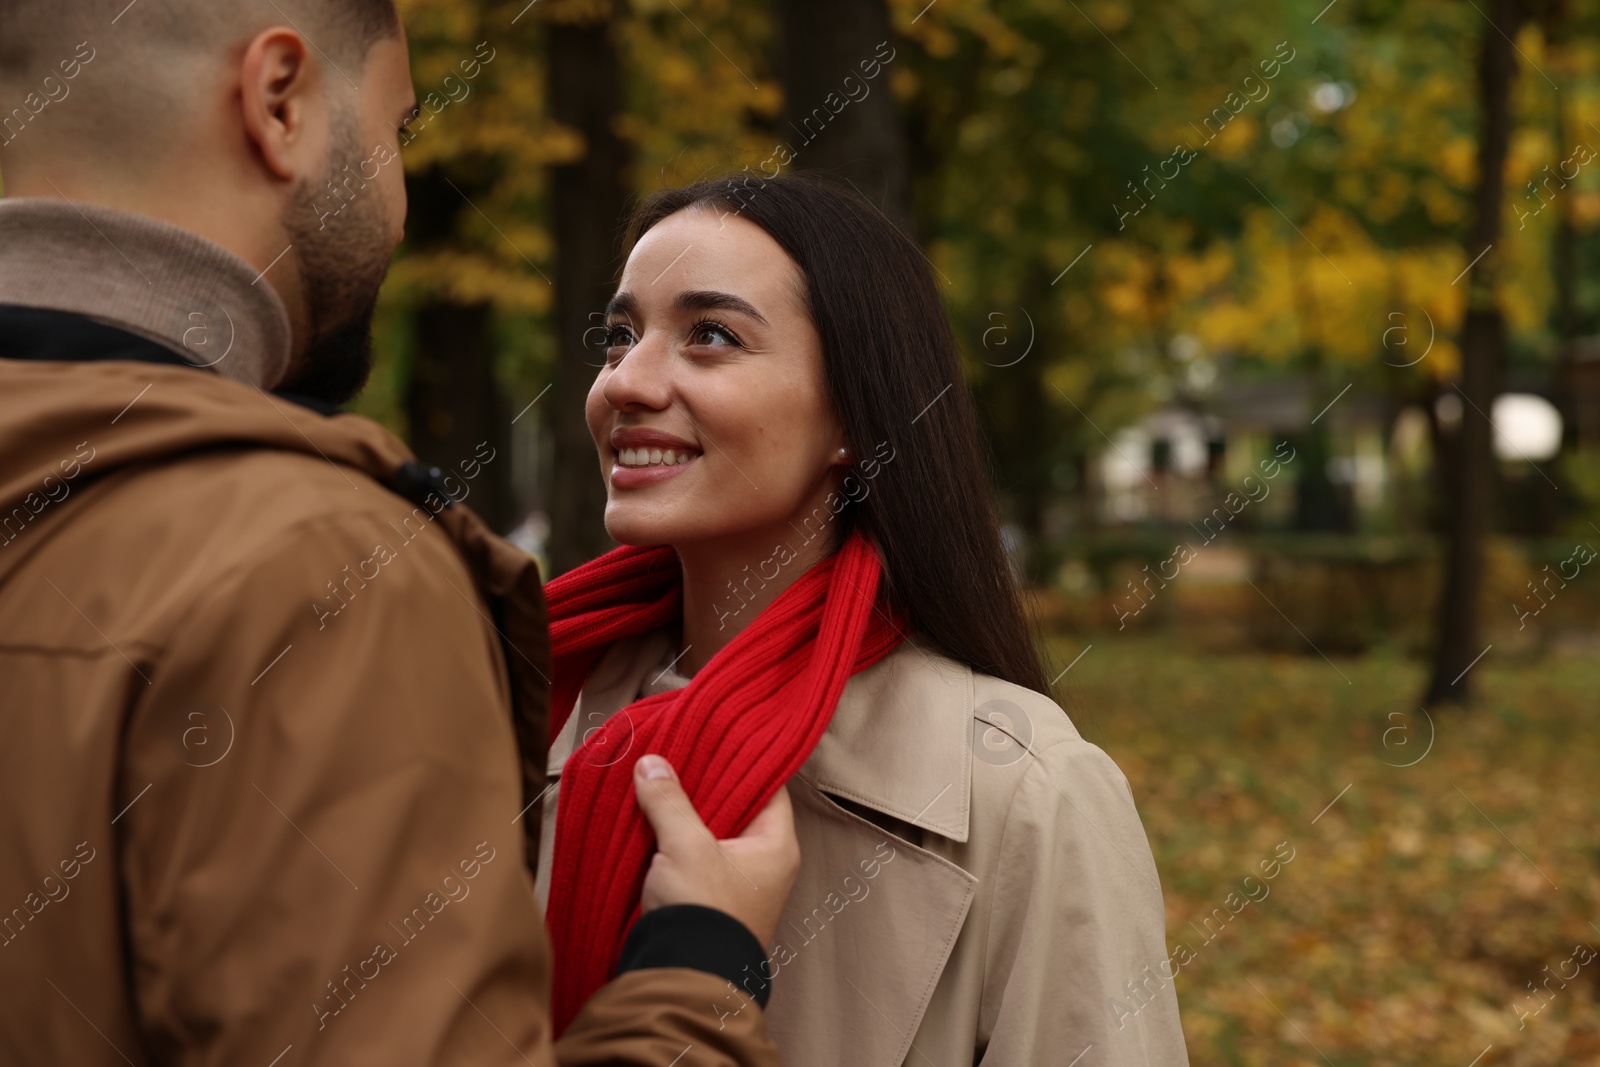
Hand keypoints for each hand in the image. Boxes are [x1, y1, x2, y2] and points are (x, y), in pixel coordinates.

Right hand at [632, 753, 799, 946]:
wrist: (685, 981)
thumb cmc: (704, 914)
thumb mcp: (686, 846)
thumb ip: (670, 801)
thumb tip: (652, 764)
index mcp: (777, 846)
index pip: (768, 786)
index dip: (742, 760)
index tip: (716, 737)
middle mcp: (764, 864)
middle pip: (738, 808)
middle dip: (706, 785)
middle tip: (680, 755)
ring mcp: (738, 884)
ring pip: (713, 833)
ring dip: (688, 813)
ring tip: (661, 780)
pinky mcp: (710, 899)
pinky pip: (696, 856)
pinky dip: (678, 839)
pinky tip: (654, 821)